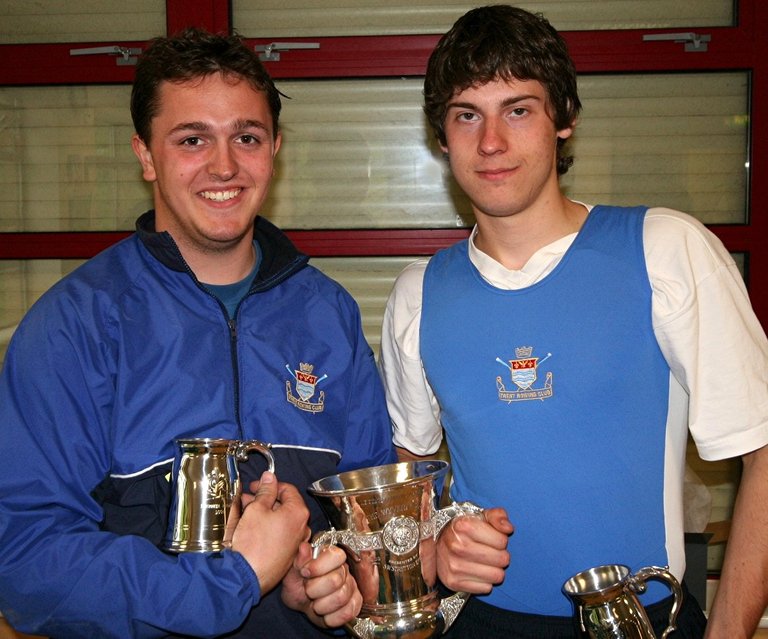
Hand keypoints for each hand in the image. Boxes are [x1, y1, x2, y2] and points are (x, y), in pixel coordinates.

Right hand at [231, 471, 309, 594]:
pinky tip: (252, 527)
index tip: (257, 485)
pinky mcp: (287, 556)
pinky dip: (268, 528)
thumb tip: (270, 477)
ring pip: (281, 520)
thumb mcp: (256, 509)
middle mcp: (302, 528)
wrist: (246, 576)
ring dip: (265, 513)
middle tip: (249, 498)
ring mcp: (295, 543)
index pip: (288, 489)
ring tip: (246, 511)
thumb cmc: (253, 544)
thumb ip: (265, 490)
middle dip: (266, 499)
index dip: (270, 484)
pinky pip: (279, 535)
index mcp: (298, 513)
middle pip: (285, 505)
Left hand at [282, 542, 361, 627]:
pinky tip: (324, 614)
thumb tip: (304, 547)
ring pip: (341, 597)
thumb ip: (299, 561)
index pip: (335, 556)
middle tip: (307, 591)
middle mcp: (344, 569)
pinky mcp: (355, 604)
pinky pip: (347, 613)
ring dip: (322, 605)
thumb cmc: (298, 585)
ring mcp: (352, 586)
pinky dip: (331, 618)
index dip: (318, 567)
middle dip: (315, 590)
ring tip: (314, 603)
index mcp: (330, 556)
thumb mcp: (292, 573)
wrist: (303, 603)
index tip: (305, 573)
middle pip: (336, 580)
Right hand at [437, 507, 513, 593]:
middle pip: (502, 560)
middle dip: (500, 555)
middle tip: (490, 551)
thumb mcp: (481, 515)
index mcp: (464, 526)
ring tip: (484, 562)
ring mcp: (454, 565)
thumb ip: (498, 516)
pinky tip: (476, 571)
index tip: (491, 538)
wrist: (437, 543)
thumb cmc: (465, 529)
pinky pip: (486, 588)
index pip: (502, 541)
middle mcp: (457, 546)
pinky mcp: (453, 582)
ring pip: (497, 576)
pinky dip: (485, 581)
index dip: (501, 540)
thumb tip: (508, 528)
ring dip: (494, 569)